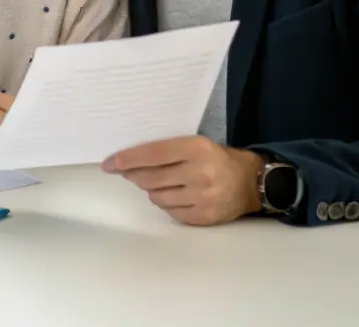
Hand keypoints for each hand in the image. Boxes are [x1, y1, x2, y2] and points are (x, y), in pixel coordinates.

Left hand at [102, 135, 263, 226]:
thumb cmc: (216, 158)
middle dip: (134, 176)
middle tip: (129, 173)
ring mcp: (202, 197)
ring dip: (151, 190)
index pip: (153, 154)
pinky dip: (166, 204)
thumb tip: (129, 162)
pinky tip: (174, 195)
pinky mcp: (204, 216)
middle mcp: (199, 173)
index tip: (109, 164)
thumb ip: (166, 150)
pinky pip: (170, 212)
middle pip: (150, 178)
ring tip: (160, 183)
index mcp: (196, 148)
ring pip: (157, 197)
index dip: (128, 159)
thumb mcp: (195, 143)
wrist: (249, 182)